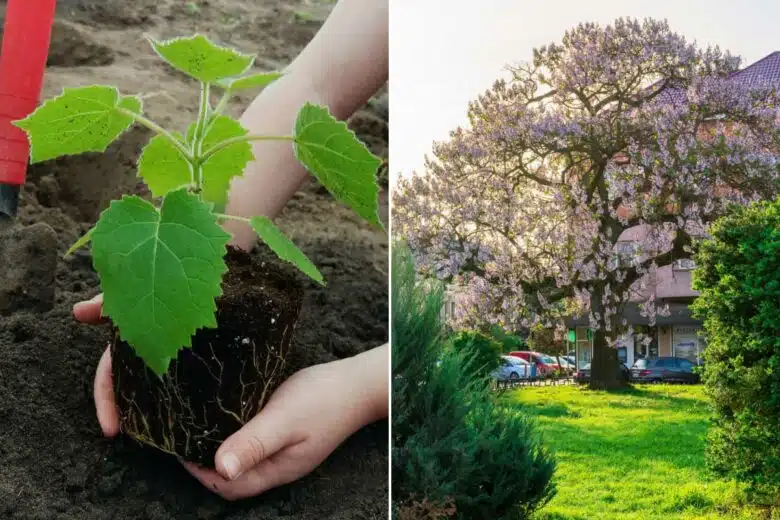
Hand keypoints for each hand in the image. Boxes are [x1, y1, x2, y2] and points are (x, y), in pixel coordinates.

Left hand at [73, 294, 387, 499]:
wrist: (361, 382)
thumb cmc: (325, 399)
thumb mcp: (285, 419)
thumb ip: (254, 442)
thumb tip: (219, 467)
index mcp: (277, 469)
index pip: (228, 485)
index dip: (199, 472)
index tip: (177, 447)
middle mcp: (279, 465)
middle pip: (234, 476)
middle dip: (204, 463)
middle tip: (181, 435)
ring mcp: (286, 449)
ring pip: (244, 458)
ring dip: (220, 447)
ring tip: (198, 425)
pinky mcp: (290, 431)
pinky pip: (255, 440)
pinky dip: (237, 433)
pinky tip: (229, 414)